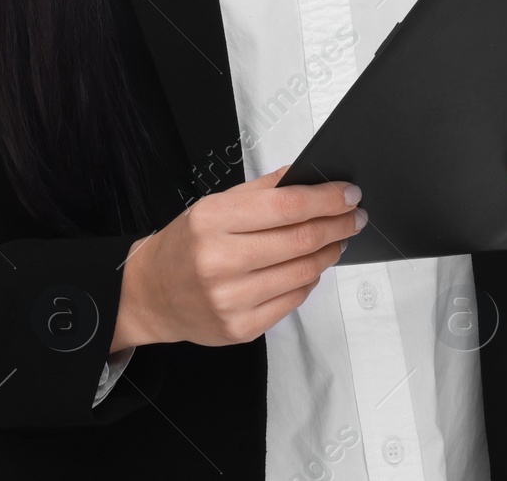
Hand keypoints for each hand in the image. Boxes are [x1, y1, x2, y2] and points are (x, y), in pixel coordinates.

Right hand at [111, 165, 365, 351]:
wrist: (151, 294)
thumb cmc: (187, 243)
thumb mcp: (215, 204)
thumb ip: (262, 191)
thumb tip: (310, 178)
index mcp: (212, 220)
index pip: (285, 206)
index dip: (325, 199)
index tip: (349, 194)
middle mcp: (219, 261)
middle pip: (299, 240)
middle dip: (337, 225)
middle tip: (356, 216)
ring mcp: (230, 300)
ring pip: (302, 273)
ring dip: (329, 253)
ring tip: (338, 240)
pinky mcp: (240, 328)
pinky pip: (292, 301)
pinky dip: (309, 280)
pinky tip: (312, 266)